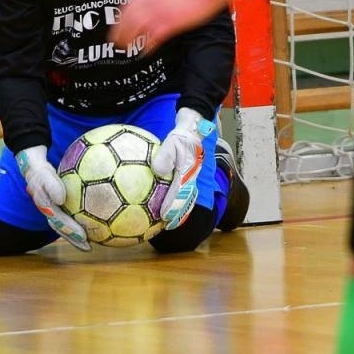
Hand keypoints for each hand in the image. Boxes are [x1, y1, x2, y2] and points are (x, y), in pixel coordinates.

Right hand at [16, 146, 90, 250]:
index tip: (82, 235)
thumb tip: (61, 198)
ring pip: (63, 228)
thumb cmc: (42, 172)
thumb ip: (51, 185)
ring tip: (89, 246)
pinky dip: (78, 228)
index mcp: (45, 206)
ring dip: (75, 238)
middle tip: (87, 245)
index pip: (58, 220)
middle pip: (61, 228)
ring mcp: (52, 213)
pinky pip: (68, 221)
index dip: (70, 230)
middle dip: (73, 237)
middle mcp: (48, 212)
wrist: (34, 170)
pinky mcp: (58, 211)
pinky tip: (93, 231)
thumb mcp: (44, 175)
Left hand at [110, 0, 223, 54]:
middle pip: (128, 20)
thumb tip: (149, 1)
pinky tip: (145, 51)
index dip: (120, 19)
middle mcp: (150, 2)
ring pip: (136, 29)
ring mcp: (159, 13)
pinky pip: (152, 37)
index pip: (127, 7)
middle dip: (120, 33)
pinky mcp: (170, 23)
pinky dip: (147, 45)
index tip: (117, 27)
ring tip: (126, 49)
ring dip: (130, 40)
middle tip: (116, 42)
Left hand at [151, 108, 212, 229]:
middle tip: (167, 226)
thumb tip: (157, 170)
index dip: (174, 207)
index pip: (181, 195)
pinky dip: (173, 198)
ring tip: (166, 220)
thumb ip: (166, 156)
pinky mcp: (185, 174)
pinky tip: (161, 199)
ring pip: (184, 197)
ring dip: (177, 209)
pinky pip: (178, 189)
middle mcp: (190, 179)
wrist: (195, 127)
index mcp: (188, 174)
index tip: (165, 217)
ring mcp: (189, 177)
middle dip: (178, 215)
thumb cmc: (184, 135)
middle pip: (185, 201)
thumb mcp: (174, 142)